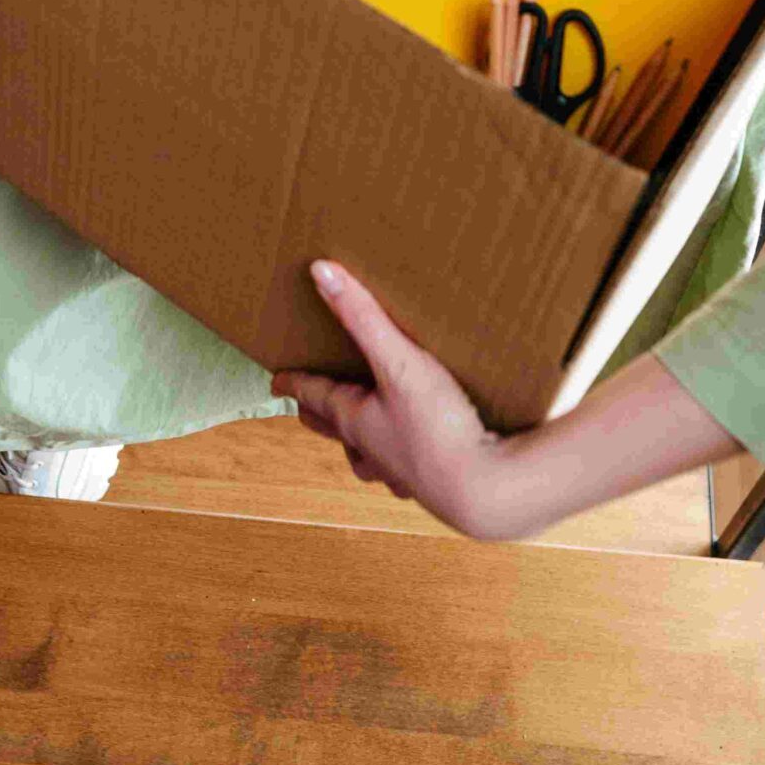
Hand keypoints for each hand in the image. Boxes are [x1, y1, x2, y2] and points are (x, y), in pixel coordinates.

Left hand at [271, 262, 517, 539]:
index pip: (316, 395)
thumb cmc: (440, 427)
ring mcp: (400, 473)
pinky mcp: (431, 486)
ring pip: (366, 458)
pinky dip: (398, 461)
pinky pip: (403, 473)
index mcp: (356, 420)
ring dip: (356, 443)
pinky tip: (412, 459)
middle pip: (335, 428)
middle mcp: (371, 450)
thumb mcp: (400, 363)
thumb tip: (322, 273)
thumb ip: (363, 318)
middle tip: (305, 407)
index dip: (296, 384)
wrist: (487, 491)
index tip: (277, 382)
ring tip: (358, 434)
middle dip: (318, 414)